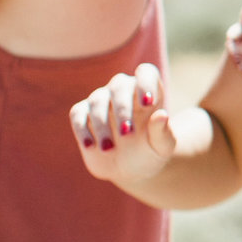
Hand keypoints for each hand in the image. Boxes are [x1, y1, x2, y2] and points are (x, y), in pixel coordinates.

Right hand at [70, 64, 177, 184]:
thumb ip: (163, 132)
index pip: (145, 73)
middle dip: (123, 109)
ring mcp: (102, 100)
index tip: (148, 103)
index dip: (145, 84)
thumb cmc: (151, 151)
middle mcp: (124, 90)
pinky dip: (82, 130)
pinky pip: (77, 114)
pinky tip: (91, 146)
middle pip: (119, 85)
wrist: (131, 168)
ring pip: (97, 100)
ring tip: (109, 149)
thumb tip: (162, 115)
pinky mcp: (83, 114)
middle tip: (127, 134)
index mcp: (148, 92)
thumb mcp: (162, 146)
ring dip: (102, 125)